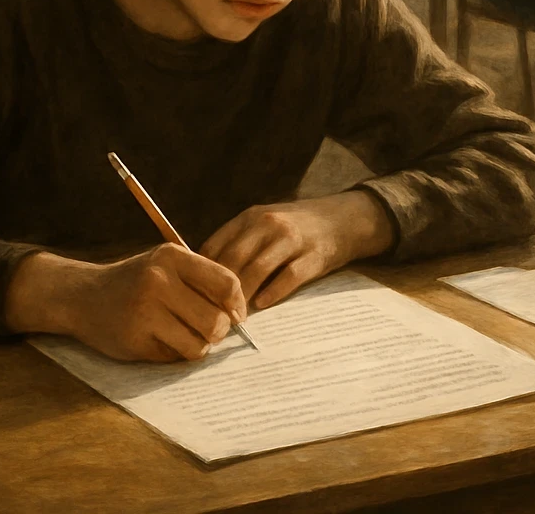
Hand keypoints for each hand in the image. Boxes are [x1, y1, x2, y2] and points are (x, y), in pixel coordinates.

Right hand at [5, 245, 245, 362]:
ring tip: (182, 335)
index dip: (238, 304)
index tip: (236, 315)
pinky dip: (175, 354)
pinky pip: (176, 357)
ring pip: (199, 344)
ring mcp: (145, 310)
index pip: (227, 282)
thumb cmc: (136, 282)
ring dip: (197, 346)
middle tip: (205, 329)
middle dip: (217, 331)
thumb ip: (201, 281)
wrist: (83, 296)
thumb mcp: (167, 267)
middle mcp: (159, 279)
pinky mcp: (135, 339)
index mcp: (172, 256)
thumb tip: (239, 314)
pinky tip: (159, 340)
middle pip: (216, 320)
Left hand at [199, 192, 393, 310]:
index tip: (192, 296)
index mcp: (250, 217)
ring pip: (258, 269)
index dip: (201, 273)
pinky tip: (262, 305)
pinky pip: (289, 276)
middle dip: (219, 290)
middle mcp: (268, 224)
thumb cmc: (294, 226)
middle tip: (209, 315)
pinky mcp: (313, 256)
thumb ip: (237, 242)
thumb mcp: (263, 223)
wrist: (341, 219)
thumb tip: (203, 273)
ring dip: (243, 296)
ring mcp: (292, 239)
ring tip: (232, 318)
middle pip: (234, 259)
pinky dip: (273, 292)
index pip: (216, 245)